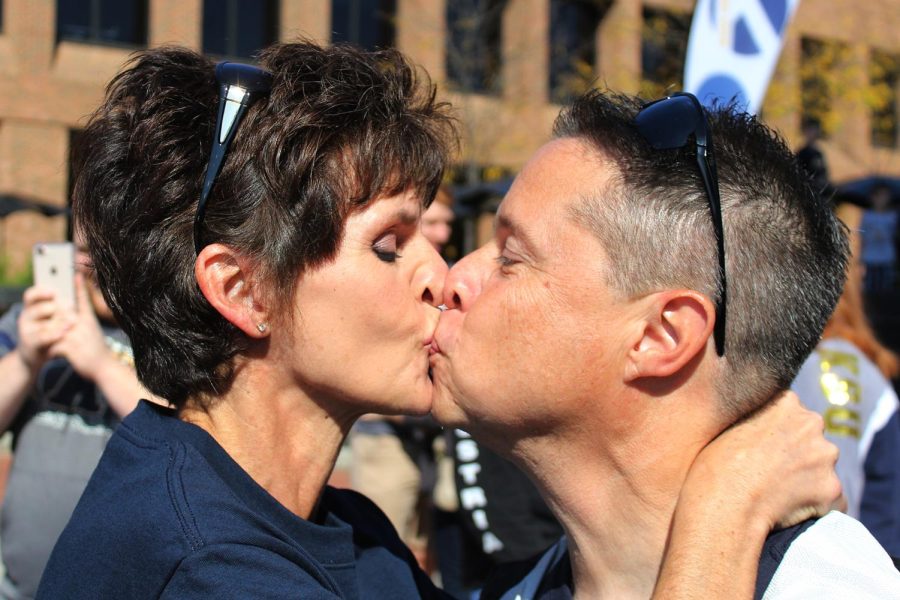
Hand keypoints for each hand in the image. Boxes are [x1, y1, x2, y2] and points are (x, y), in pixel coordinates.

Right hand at [15, 286, 71, 372]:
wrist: (35, 354)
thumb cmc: (49, 329)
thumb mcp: (53, 314)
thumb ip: (64, 299)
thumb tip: (78, 278)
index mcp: (31, 306)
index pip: (31, 295)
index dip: (40, 292)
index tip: (54, 290)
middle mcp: (26, 317)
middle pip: (36, 309)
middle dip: (54, 308)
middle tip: (70, 305)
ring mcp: (27, 331)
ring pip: (41, 324)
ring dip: (58, 322)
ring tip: (73, 320)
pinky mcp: (31, 344)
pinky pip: (43, 338)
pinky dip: (54, 335)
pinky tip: (64, 333)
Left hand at [47, 273, 113, 381]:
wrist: (105, 368)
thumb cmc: (98, 350)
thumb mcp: (94, 332)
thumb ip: (84, 322)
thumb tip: (72, 315)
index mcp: (89, 320)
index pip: (83, 300)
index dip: (80, 286)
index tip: (76, 274)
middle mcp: (83, 326)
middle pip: (63, 311)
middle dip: (52, 309)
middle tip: (45, 304)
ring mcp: (76, 337)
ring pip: (55, 327)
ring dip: (47, 330)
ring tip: (42, 332)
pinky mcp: (70, 349)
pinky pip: (52, 344)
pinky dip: (48, 348)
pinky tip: (47, 351)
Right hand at [683, 391, 840, 532]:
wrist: (724, 501)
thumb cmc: (715, 465)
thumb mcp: (730, 425)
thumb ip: (756, 421)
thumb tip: (762, 432)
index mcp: (785, 402)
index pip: (793, 415)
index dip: (780, 435)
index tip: (765, 451)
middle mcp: (811, 423)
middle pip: (813, 441)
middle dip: (800, 457)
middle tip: (773, 475)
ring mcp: (825, 455)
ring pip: (824, 471)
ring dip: (809, 482)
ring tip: (779, 496)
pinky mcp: (832, 488)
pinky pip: (833, 502)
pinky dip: (818, 508)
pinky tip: (793, 513)